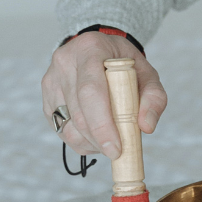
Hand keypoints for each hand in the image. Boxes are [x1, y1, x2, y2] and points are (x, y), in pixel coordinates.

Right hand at [43, 32, 166, 159]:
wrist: (100, 53)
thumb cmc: (126, 65)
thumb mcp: (148, 74)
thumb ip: (154, 98)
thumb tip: (146, 127)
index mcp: (91, 48)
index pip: (91, 91)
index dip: (102, 124)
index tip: (116, 148)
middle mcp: (65, 61)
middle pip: (79, 112)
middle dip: (99, 139)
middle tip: (117, 152)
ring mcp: (51, 80)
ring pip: (67, 125)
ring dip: (90, 143)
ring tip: (109, 141)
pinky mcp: (46, 97)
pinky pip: (61, 129)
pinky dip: (80, 141)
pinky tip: (95, 137)